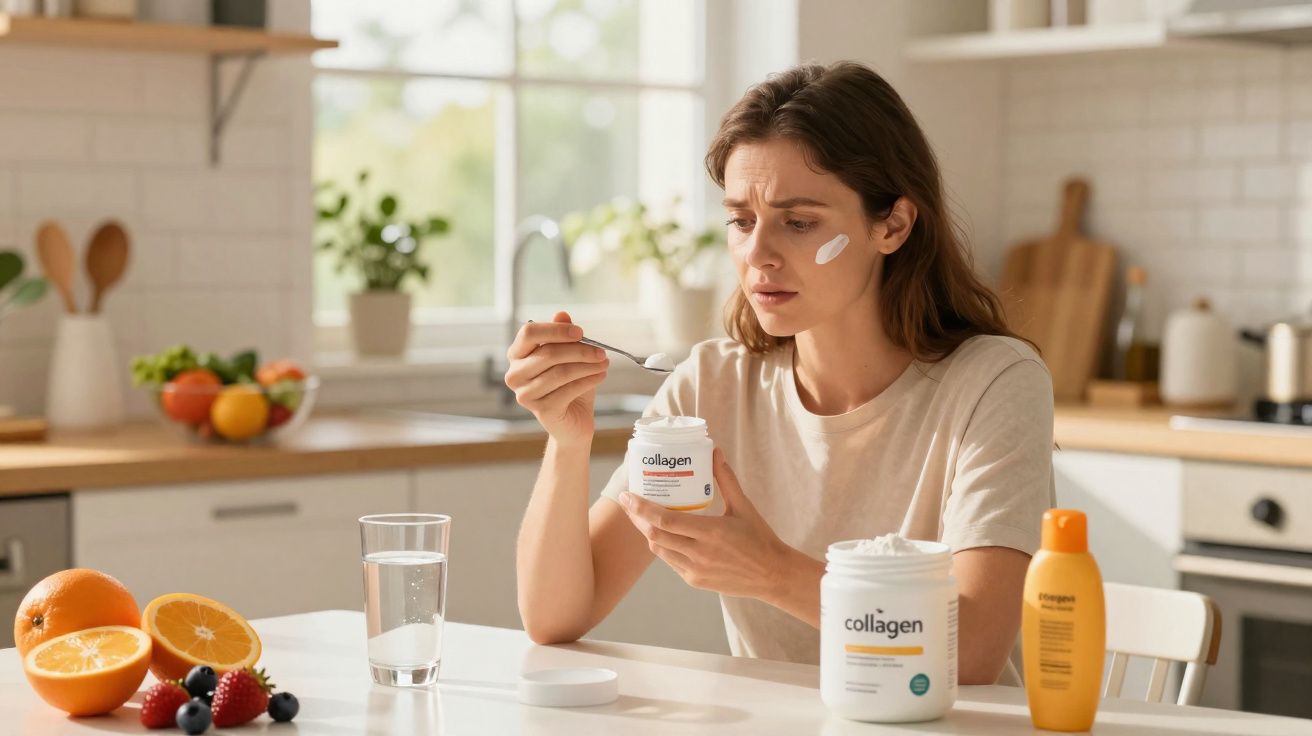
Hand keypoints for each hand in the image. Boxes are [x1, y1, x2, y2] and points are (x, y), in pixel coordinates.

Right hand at [504, 311, 608, 446]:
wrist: (573, 421)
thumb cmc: (569, 385)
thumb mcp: (568, 356)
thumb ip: (563, 336)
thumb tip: (562, 314)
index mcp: (517, 355)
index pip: (529, 333)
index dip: (556, 330)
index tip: (581, 332)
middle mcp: (514, 374)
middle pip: (548, 353)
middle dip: (580, 350)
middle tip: (601, 352)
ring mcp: (525, 394)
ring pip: (560, 372)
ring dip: (587, 366)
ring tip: (604, 364)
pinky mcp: (541, 410)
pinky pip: (568, 390)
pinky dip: (588, 380)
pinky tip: (600, 376)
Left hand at [619, 448, 795, 599]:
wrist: (772, 575)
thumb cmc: (759, 538)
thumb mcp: (744, 506)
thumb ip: (726, 479)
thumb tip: (715, 452)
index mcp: (711, 532)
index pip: (665, 521)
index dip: (641, 508)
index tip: (626, 496)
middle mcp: (700, 553)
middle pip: (654, 535)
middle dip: (636, 518)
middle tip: (628, 502)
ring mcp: (695, 570)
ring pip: (659, 550)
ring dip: (647, 532)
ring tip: (641, 516)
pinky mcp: (695, 581)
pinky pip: (670, 562)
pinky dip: (663, 546)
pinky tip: (663, 534)